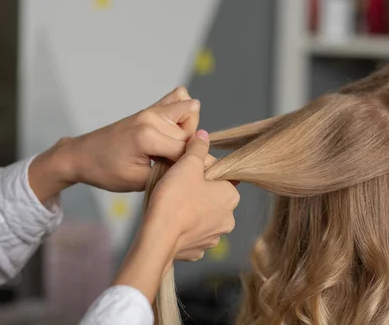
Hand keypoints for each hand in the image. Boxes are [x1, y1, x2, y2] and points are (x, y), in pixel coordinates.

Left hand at [28, 87, 199, 200]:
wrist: (82, 155)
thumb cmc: (106, 171)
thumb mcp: (137, 182)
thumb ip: (167, 175)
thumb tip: (192, 170)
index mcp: (148, 136)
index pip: (186, 152)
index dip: (190, 168)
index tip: (187, 178)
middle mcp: (152, 117)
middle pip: (190, 134)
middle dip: (187, 152)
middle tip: (169, 167)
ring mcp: (152, 110)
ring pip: (190, 112)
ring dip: (187, 131)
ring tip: (170, 148)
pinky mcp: (150, 108)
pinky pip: (178, 99)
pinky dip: (182, 113)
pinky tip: (171, 131)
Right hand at [145, 130, 239, 261]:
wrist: (158, 236)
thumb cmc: (175, 198)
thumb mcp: (187, 164)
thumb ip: (197, 148)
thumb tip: (203, 136)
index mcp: (230, 197)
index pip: (223, 178)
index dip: (205, 173)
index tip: (189, 172)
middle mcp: (228, 219)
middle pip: (213, 198)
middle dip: (198, 193)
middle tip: (178, 187)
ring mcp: (213, 238)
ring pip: (202, 218)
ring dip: (191, 212)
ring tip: (171, 205)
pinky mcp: (196, 251)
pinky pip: (191, 235)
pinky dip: (182, 229)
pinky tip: (170, 222)